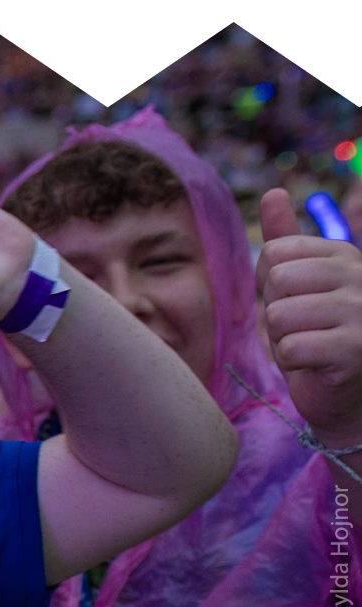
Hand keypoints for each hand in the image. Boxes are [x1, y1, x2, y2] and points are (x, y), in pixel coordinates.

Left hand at [257, 189, 361, 448]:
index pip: (275, 252)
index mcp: (346, 256)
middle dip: (276, 312)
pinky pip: (291, 347)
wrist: (349, 396)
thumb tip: (272, 193)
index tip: (298, 301)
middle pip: (277, 279)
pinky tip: (316, 365)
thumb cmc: (320, 336)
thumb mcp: (300, 284)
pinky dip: (293, 362)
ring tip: (310, 347)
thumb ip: (286, 241)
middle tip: (304, 329)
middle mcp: (361, 277)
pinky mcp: (355, 349)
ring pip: (281, 315)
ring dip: (283, 340)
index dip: (271, 284)